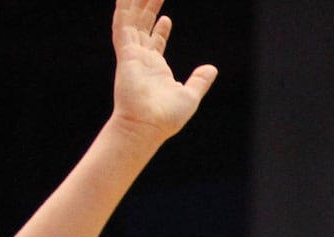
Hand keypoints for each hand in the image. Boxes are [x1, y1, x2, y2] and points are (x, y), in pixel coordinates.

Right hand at [110, 0, 216, 140]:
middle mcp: (142, 59)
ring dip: (136, 4)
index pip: (155, 43)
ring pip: (132, 21)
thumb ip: (199, 81)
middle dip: (148, 8)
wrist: (148, 126)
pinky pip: (122, 26)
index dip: (160, 29)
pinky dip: (123, 10)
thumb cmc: (166, 117)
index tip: (166, 17)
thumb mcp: (190, 95)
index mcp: (156, 68)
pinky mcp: (126, 54)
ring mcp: (132, 55)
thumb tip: (211, 68)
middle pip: (143, 26)